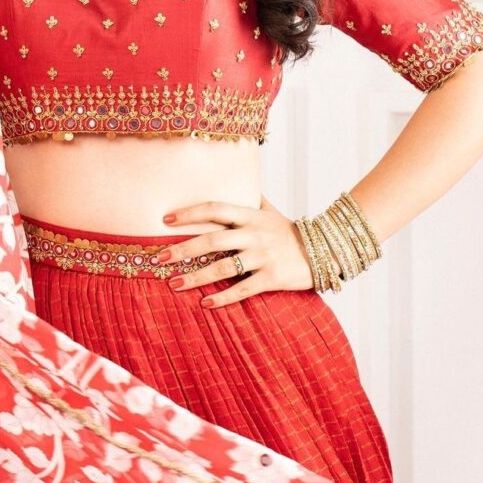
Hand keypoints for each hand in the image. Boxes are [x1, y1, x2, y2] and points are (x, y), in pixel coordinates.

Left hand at [157, 197, 313, 308]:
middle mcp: (254, 234)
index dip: (189, 213)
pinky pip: (243, 289)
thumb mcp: (270, 211)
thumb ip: (251, 198)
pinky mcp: (273, 278)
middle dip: (183, 250)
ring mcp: (263, 256)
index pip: (215, 208)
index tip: (165, 220)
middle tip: (158, 258)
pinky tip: (205, 304)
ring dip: (196, 277)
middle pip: (212, 240)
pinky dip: (223, 298)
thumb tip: (236, 178)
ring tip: (174, 284)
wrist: (325, 251)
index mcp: (250, 216)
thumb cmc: (289, 231)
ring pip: (223, 268)